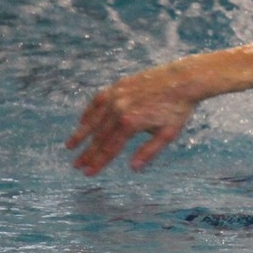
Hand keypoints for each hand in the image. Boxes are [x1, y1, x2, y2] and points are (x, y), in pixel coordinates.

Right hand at [66, 66, 199, 175]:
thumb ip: (149, 151)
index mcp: (130, 123)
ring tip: (70, 147)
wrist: (183, 79)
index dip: (98, 162)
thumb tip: (133, 168)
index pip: (109, 148)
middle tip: (77, 166)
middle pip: (99, 136)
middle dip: (88, 153)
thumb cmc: (178, 109)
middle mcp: (118, 109)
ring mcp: (116, 96)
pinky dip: (89, 113)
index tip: (88, 173)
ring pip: (94, 119)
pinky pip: (98, 101)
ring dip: (81, 134)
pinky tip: (83, 122)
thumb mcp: (167, 134)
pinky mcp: (117, 86)